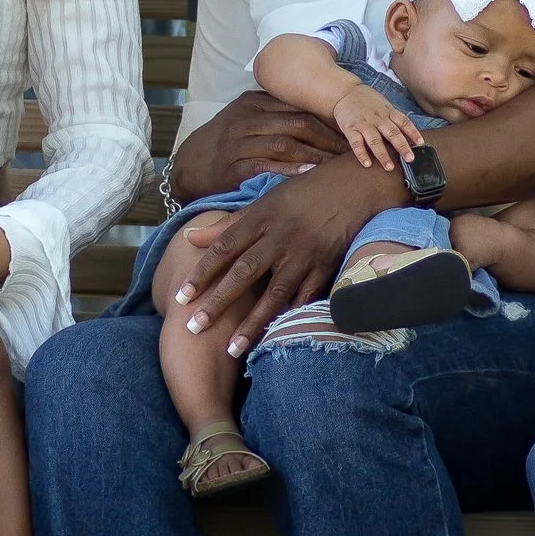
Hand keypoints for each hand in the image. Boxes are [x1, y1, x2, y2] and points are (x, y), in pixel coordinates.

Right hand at [170, 91, 343, 200]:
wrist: (188, 165)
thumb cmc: (225, 142)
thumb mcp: (246, 117)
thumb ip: (275, 112)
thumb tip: (319, 116)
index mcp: (253, 102)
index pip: (299, 107)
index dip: (328, 120)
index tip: (350, 133)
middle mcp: (247, 118)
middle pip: (298, 122)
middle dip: (328, 138)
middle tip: (351, 152)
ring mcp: (239, 142)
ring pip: (286, 143)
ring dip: (316, 154)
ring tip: (337, 166)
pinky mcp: (233, 166)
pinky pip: (267, 165)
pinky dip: (290, 169)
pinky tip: (309, 175)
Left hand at [172, 164, 377, 356]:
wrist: (353, 187)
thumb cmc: (301, 194)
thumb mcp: (262, 202)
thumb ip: (227, 224)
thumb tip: (189, 237)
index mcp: (260, 217)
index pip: (224, 247)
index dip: (201, 273)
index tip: (181, 297)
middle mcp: (279, 236)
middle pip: (243, 273)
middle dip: (218, 302)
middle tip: (194, 327)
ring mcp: (303, 254)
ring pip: (274, 293)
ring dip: (252, 323)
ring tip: (232, 348)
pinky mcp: (326, 266)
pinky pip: (305, 297)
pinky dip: (290, 316)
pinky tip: (275, 336)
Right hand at [332, 83, 423, 171]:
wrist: (345, 92)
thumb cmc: (367, 101)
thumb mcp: (384, 105)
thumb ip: (394, 119)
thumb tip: (409, 135)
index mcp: (388, 111)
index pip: (403, 122)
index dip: (413, 132)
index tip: (421, 143)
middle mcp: (377, 118)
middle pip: (392, 133)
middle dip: (402, 147)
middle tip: (410, 159)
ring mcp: (364, 123)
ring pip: (375, 140)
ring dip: (382, 154)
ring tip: (389, 167)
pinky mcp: (350, 128)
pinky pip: (356, 143)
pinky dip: (361, 154)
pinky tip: (367, 164)